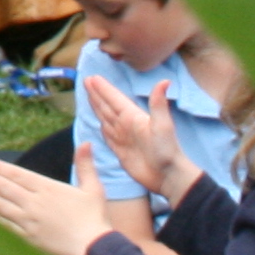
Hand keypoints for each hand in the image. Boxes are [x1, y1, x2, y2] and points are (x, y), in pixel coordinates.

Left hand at [0, 153, 108, 254]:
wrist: (93, 249)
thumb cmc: (94, 219)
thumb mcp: (93, 188)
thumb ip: (85, 165)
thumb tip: (86, 142)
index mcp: (49, 189)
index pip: (18, 175)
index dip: (0, 168)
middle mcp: (35, 203)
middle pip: (4, 188)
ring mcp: (30, 222)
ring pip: (1, 205)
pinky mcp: (28, 239)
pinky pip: (6, 225)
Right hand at [85, 73, 201, 202]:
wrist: (168, 176)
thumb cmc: (167, 150)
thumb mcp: (162, 125)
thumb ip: (158, 104)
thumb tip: (165, 81)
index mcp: (133, 117)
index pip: (114, 99)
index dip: (103, 89)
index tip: (92, 78)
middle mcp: (127, 125)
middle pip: (107, 106)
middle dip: (97, 94)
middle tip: (86, 81)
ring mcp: (124, 138)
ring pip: (106, 119)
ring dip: (97, 108)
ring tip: (89, 97)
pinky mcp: (121, 151)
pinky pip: (108, 136)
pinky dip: (102, 128)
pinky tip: (100, 123)